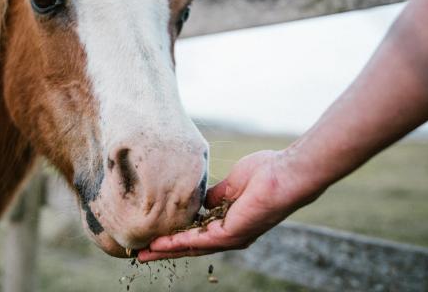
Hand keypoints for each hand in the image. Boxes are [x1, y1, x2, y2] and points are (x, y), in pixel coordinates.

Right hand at [138, 149, 309, 261]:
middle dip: (166, 249)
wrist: (285, 173)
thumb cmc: (265, 173)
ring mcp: (230, 236)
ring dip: (167, 249)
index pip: (198, 233)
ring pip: (192, 247)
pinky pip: (200, 240)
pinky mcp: (231, 234)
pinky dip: (179, 241)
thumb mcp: (232, 185)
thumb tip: (201, 201)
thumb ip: (216, 196)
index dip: (176, 236)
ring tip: (144, 252)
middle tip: (142, 253)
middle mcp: (229, 234)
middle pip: (191, 246)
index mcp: (229, 222)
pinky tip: (161, 243)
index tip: (156, 236)